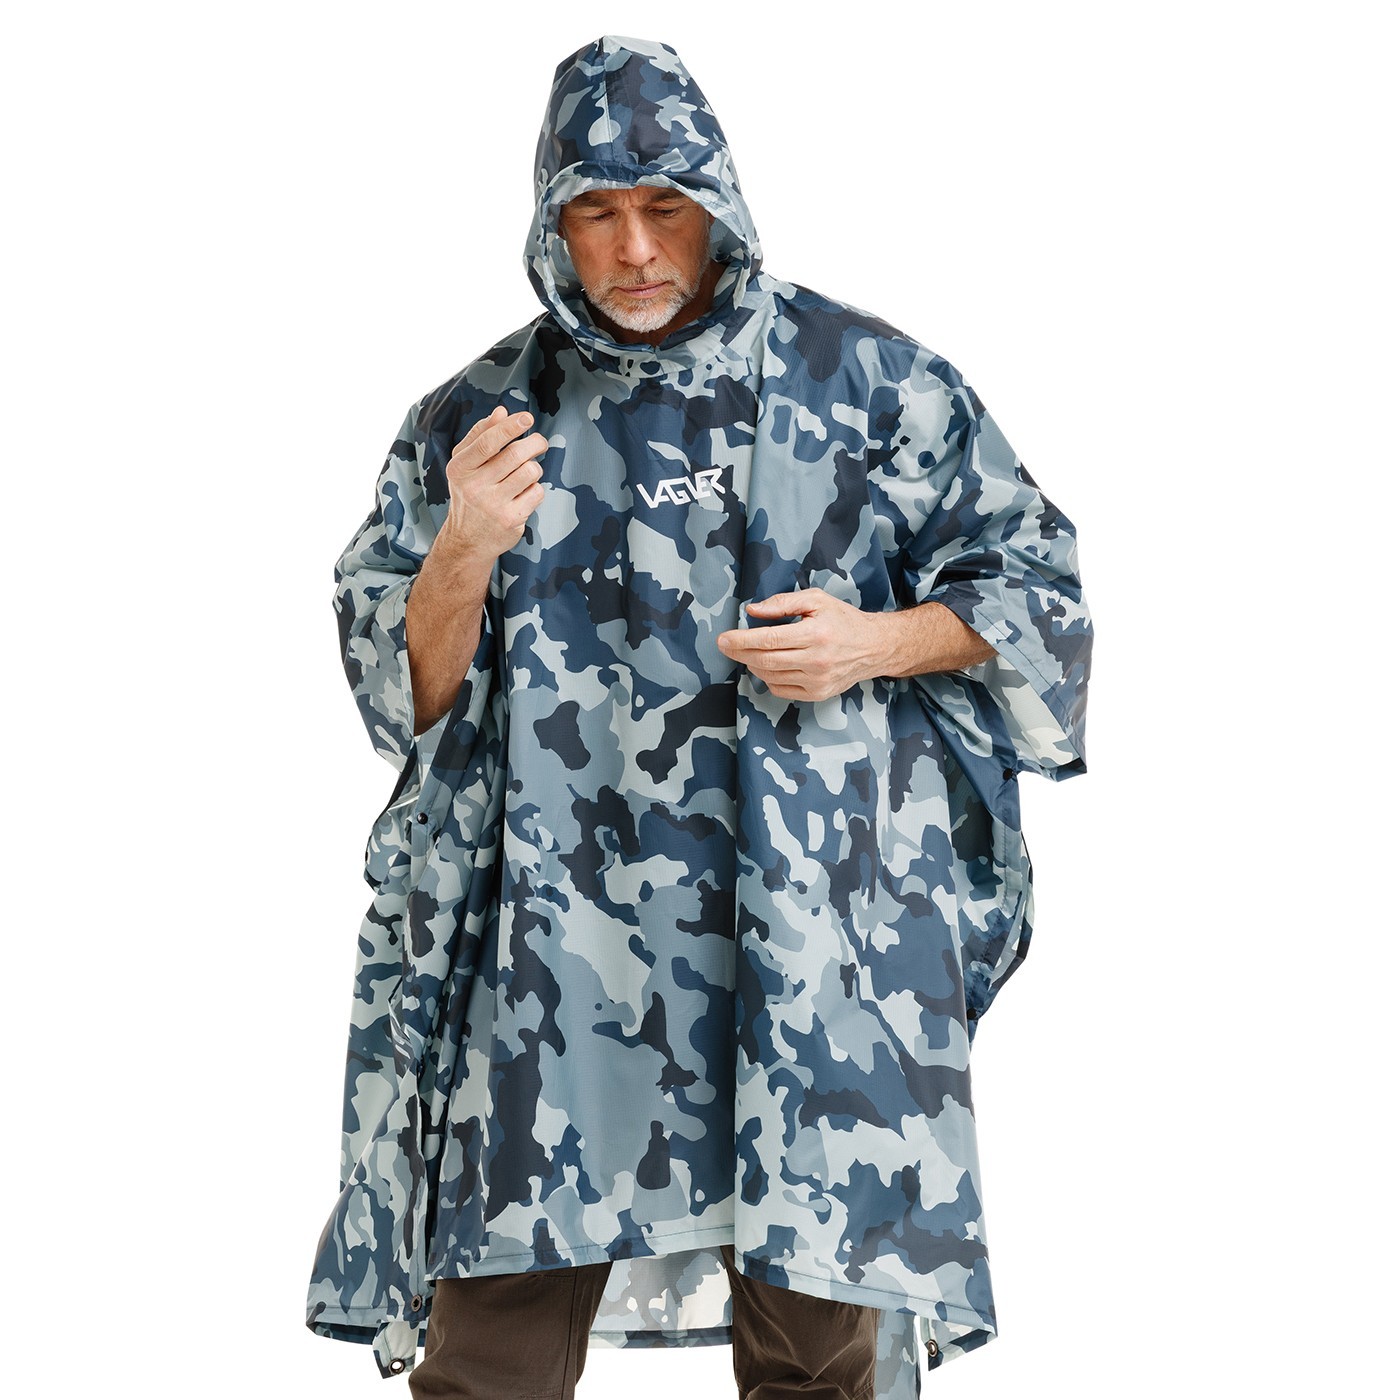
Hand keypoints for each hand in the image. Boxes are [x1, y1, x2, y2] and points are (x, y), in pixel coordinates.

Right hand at [438, 405, 551, 563]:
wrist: (467, 540)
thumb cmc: (469, 494)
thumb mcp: (465, 464)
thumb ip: (480, 435)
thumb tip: (502, 411)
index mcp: (460, 468)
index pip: (488, 442)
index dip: (510, 427)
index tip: (527, 418)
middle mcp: (474, 487)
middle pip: (515, 454)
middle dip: (534, 443)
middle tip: (540, 443)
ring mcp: (493, 505)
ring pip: (530, 471)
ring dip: (534, 468)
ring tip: (525, 473)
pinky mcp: (511, 519)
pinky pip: (537, 492)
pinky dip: (535, 489)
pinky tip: (524, 494)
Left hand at [716, 588, 887, 701]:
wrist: (873, 647)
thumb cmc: (842, 620)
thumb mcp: (816, 600)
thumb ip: (783, 603)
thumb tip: (753, 610)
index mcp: (816, 634)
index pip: (768, 640)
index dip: (741, 640)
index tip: (723, 638)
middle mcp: (817, 660)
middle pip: (764, 660)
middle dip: (739, 653)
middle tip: (725, 645)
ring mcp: (817, 681)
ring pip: (770, 676)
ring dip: (753, 664)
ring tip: (750, 651)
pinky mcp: (817, 694)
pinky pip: (780, 689)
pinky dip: (768, 678)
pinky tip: (770, 665)